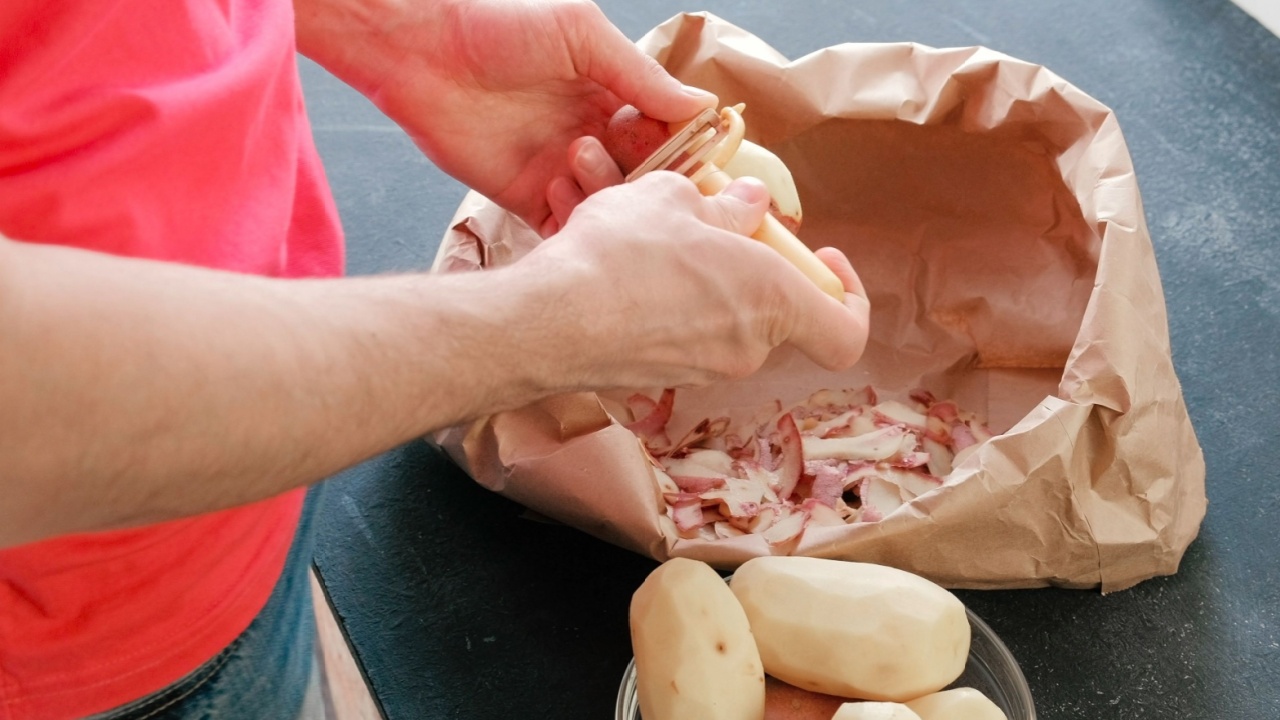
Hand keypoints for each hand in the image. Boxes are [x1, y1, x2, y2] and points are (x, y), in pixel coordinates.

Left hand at [298, 0, 715, 233]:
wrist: (420, 51)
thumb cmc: (500, 26)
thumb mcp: (583, 36)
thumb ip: (641, 75)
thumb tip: (704, 105)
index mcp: (614, 96)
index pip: (667, 133)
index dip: (683, 147)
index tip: (695, 155)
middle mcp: (594, 137)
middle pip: (644, 177)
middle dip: (649, 179)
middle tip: (639, 167)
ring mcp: (561, 170)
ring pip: (609, 207)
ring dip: (606, 195)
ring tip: (577, 157)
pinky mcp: (526, 199)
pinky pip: (565, 227)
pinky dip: (574, 223)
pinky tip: (559, 191)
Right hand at [516, 173, 870, 389]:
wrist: (548, 320)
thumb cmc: (621, 256)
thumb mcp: (676, 198)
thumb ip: (728, 207)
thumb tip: (751, 207)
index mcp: (771, 301)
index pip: (845, 331)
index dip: (848, 296)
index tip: (822, 257)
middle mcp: (745, 346)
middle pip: (770, 309)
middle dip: (745, 264)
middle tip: (706, 224)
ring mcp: (701, 369)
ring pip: (715, 314)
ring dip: (693, 273)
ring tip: (645, 230)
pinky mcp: (657, 376)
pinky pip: (675, 330)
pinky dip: (659, 298)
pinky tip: (618, 263)